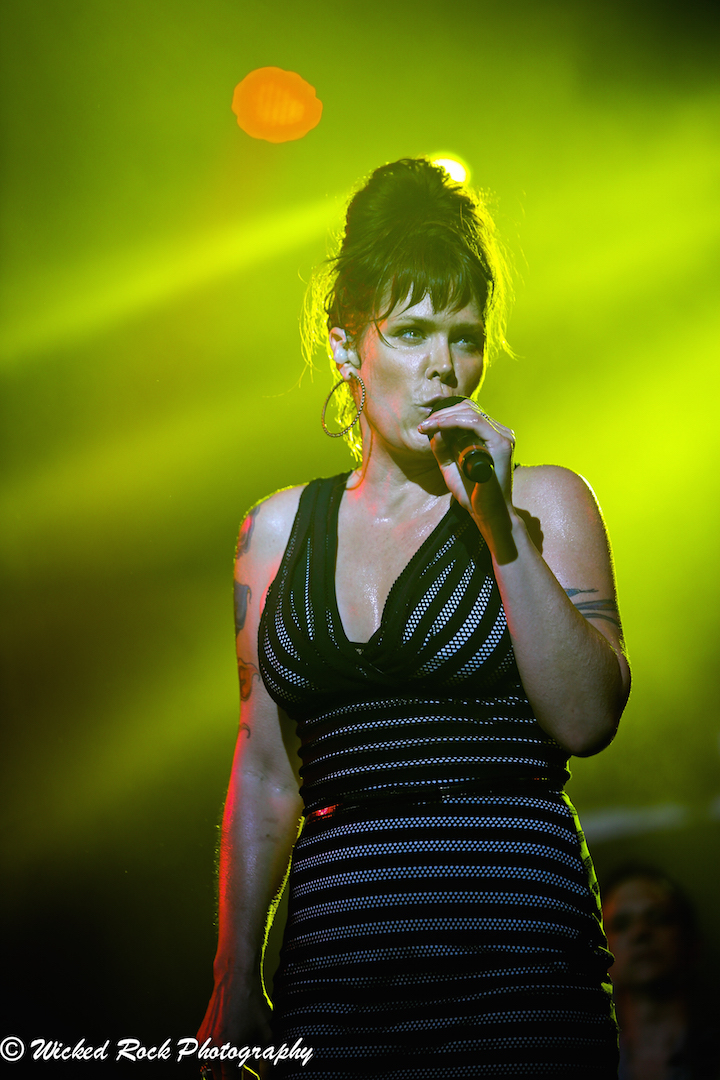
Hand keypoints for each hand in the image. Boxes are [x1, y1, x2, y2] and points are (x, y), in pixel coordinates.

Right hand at [197, 975, 272, 1079]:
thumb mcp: (266, 1034)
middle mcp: (211, 1051)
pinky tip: (235, 1044)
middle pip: (221, 1079)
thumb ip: (267, 1061)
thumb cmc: (253, 1005)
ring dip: (228, 1069)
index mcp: (228, 1052)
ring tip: (245, 1057)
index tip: (251, 1078)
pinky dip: (221, 1057)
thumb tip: (267, 1076)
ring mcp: (203, 1045)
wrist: (234, 980)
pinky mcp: (199, 1038)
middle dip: (236, 1077)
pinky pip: (210, 1057)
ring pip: (215, 1069)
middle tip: (250, 1072)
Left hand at [418, 399, 516, 545]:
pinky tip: (438, 427)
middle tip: (424, 426)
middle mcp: (500, 433)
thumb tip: (433, 430)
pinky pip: (475, 423)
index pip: (468, 414)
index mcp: (491, 437)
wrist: (487, 514)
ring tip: (427, 426)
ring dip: (444, 417)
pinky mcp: (501, 444)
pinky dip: (453, 422)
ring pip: (470, 413)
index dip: (444, 415)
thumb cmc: (472, 493)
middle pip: (469, 409)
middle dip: (442, 414)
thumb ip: (442, 448)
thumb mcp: (450, 466)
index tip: (425, 426)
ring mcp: (503, 437)